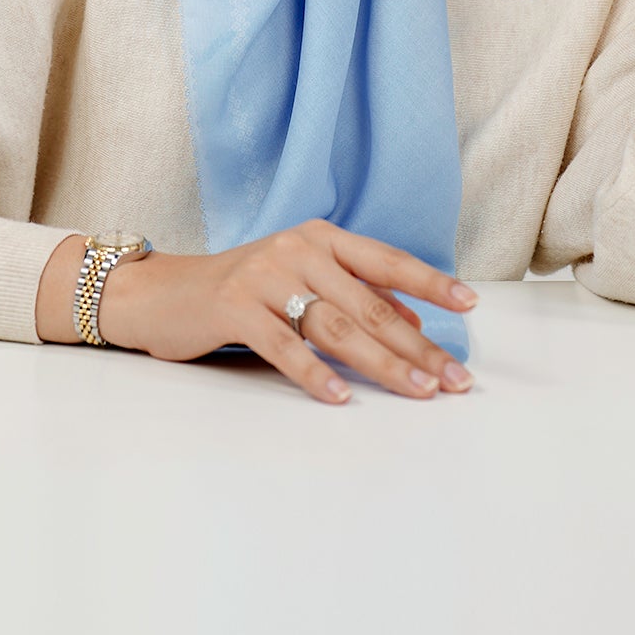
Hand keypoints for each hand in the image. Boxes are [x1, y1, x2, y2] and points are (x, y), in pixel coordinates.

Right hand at [97, 218, 478, 403]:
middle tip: (453, 378)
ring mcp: (265, 275)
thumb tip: (415, 326)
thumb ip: (354, 297)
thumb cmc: (244, 292)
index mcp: (321, 238)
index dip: (431, 283)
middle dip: (417, 346)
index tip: (470, 307)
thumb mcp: (302, 282)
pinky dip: (315, 373)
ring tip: (417, 392)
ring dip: (382, 364)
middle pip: (369, 303)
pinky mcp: (234, 306)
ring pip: (336, 325)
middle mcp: (297, 248)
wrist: (163, 293)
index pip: (387, 261)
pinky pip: (284, 345)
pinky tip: (341, 396)